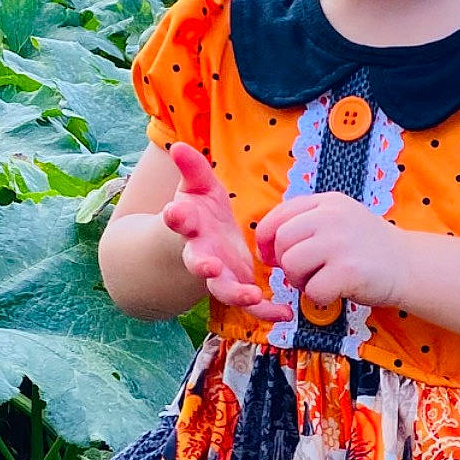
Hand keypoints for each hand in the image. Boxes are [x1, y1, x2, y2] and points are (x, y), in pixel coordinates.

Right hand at [162, 144, 291, 320]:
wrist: (200, 243)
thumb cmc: (200, 211)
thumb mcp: (197, 187)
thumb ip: (192, 169)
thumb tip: (178, 145)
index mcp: (190, 226)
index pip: (179, 221)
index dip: (176, 217)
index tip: (174, 213)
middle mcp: (201, 253)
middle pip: (197, 263)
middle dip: (201, 266)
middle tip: (208, 266)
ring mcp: (219, 273)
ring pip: (222, 288)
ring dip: (235, 293)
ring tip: (253, 295)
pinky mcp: (238, 286)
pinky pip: (251, 305)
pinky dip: (266, 312)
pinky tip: (285, 314)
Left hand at [255, 192, 407, 308]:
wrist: (408, 265)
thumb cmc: (367, 247)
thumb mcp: (339, 219)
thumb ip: (306, 223)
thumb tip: (267, 246)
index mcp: (327, 202)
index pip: (277, 216)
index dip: (265, 240)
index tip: (271, 256)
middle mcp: (332, 217)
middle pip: (281, 242)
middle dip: (285, 264)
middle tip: (305, 274)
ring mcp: (340, 243)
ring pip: (291, 265)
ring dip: (299, 281)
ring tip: (320, 282)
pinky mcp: (348, 271)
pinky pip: (312, 290)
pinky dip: (319, 298)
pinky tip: (335, 292)